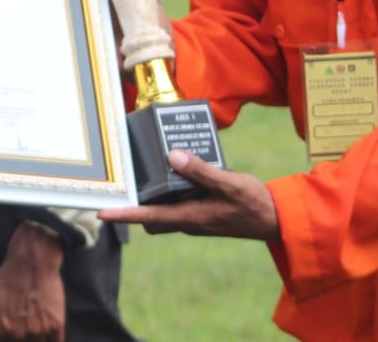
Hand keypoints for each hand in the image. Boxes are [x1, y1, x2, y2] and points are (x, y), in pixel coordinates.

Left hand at [0, 223, 65, 340]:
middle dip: (20, 340)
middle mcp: (17, 335)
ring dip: (36, 339)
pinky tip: (48, 332)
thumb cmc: (9, 279)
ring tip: (35, 325)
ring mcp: (37, 333)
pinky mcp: (55, 327)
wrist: (33, 261)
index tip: (10, 337)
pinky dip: (51, 339)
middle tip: (23, 328)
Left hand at [97, 150, 280, 240]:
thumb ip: (200, 171)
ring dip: (153, 196)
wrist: (276, 219)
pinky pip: (178, 202)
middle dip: (133, 206)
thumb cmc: (253, 203)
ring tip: (146, 167)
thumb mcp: (228, 183)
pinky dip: (171, 190)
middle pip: (150, 218)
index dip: (124, 214)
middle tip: (122, 181)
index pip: (148, 217)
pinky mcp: (202, 211)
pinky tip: (178, 168)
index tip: (102, 211)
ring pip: (163, 210)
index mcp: (190, 217)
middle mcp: (188, 221)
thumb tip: (172, 156)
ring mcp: (195, 218)